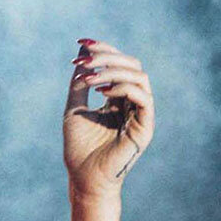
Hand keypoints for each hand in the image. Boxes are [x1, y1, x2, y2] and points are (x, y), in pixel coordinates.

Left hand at [63, 38, 154, 201]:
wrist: (83, 177)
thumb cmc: (79, 147)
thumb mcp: (74, 108)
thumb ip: (80, 82)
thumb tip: (82, 52)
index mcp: (118, 98)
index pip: (119, 64)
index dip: (103, 49)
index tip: (81, 42)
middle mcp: (133, 103)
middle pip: (132, 65)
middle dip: (107, 56)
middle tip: (84, 59)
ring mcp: (141, 115)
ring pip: (139, 77)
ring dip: (112, 70)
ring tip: (87, 78)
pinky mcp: (145, 128)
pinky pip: (143, 98)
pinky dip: (123, 88)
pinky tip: (101, 91)